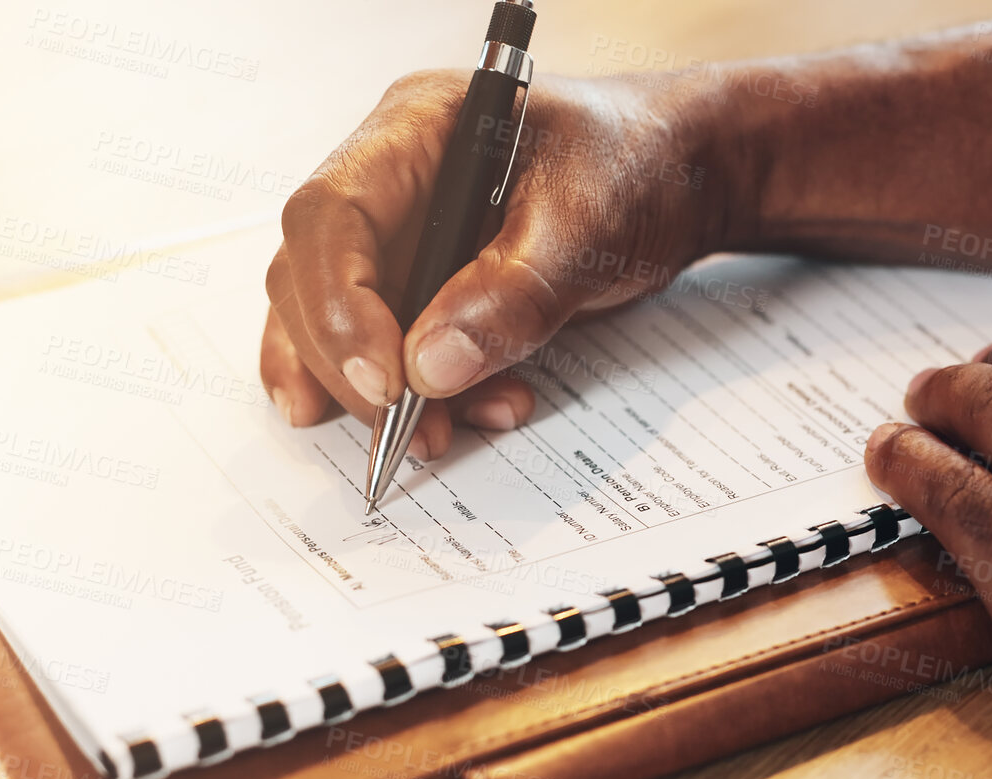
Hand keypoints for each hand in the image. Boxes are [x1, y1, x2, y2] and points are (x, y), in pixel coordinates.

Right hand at [263, 70, 732, 457]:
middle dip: (350, 366)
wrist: (680, 177)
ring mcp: (399, 238)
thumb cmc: (638, 165)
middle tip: (408, 426)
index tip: (384, 380)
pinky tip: (457, 423)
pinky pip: (384, 352)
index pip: (328, 215)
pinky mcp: (422, 290)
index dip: (337, 303)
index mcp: (414, 131)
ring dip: (379, 397)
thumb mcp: (590, 225)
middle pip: (310, 278)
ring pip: (335, 326)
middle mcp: (388, 183)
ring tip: (446, 435)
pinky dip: (413, 401)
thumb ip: (512, 294)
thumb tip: (427, 368)